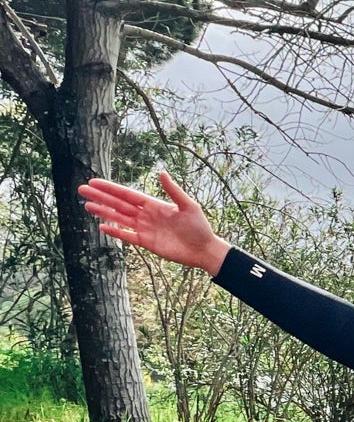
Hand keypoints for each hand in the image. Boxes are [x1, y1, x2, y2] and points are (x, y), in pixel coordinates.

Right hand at [80, 172, 230, 275]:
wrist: (204, 250)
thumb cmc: (199, 227)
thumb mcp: (189, 206)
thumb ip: (174, 191)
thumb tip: (161, 172)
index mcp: (154, 204)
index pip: (127, 194)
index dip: (111, 189)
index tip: (94, 182)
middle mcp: (147, 215)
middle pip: (119, 205)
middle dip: (101, 197)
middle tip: (81, 190)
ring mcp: (145, 229)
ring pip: (120, 218)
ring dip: (103, 212)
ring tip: (87, 206)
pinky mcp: (147, 243)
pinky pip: (127, 236)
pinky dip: (115, 232)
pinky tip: (102, 226)